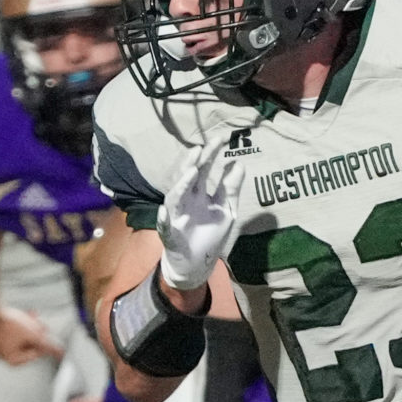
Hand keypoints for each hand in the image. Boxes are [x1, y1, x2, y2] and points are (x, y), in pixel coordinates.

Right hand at [0, 306, 62, 366]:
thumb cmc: (8, 325)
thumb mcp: (33, 335)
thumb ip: (47, 345)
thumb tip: (59, 353)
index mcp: (12, 360)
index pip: (35, 354)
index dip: (41, 341)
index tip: (43, 330)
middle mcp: (3, 355)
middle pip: (27, 345)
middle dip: (35, 333)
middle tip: (39, 323)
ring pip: (20, 336)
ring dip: (29, 326)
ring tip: (32, 316)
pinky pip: (11, 331)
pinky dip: (19, 324)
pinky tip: (24, 315)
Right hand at [158, 132, 242, 293]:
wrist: (198, 262)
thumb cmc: (210, 235)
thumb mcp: (226, 210)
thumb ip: (231, 188)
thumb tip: (238, 163)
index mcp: (198, 193)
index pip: (204, 168)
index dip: (211, 154)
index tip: (223, 139)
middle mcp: (185, 200)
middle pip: (187, 177)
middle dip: (194, 162)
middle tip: (204, 148)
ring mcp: (176, 215)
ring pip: (175, 196)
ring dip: (181, 184)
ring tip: (192, 172)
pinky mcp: (170, 234)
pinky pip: (164, 226)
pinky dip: (163, 219)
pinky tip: (164, 212)